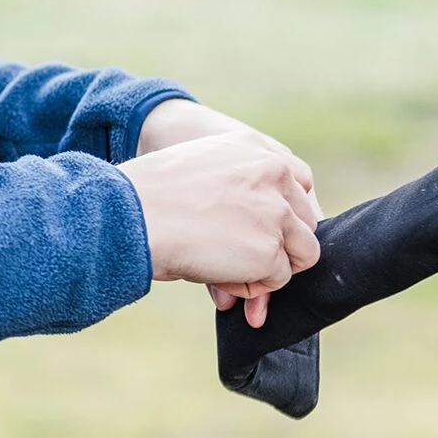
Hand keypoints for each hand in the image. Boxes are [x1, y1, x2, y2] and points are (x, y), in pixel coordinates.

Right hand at [137, 99, 322, 326]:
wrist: (131, 215)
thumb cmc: (145, 200)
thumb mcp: (195, 178)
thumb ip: (228, 198)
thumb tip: (239, 238)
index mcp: (255, 148)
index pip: (298, 184)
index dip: (279, 215)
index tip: (253, 233)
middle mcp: (275, 174)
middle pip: (305, 221)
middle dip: (277, 246)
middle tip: (235, 261)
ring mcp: (277, 212)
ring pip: (302, 253)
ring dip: (269, 268)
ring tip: (225, 271)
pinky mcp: (270, 249)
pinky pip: (277, 280)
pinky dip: (252, 288)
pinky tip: (218, 278)